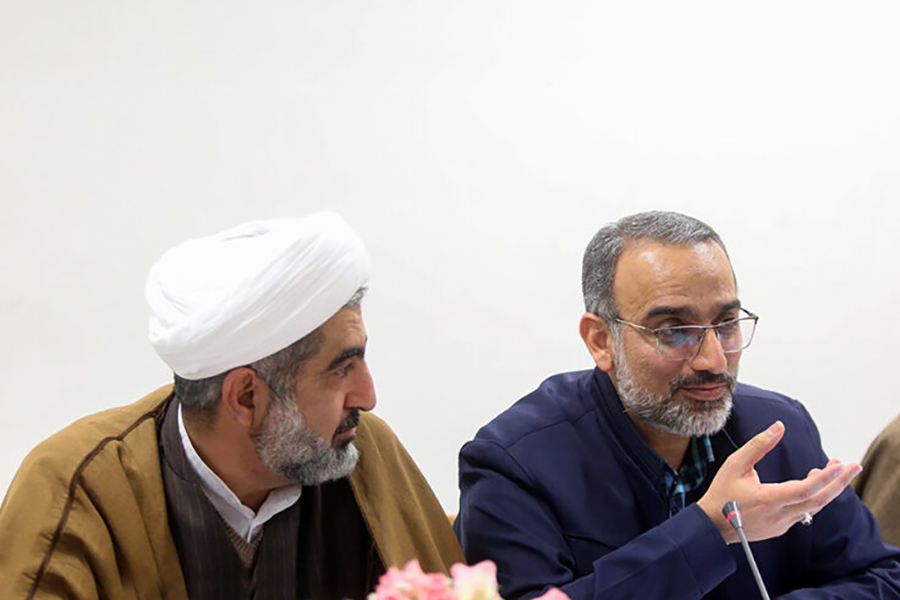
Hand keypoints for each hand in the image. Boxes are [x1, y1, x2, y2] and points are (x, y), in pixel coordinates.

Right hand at [696, 421, 861, 543]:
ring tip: (835, 468)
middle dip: (839, 483)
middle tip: (854, 466)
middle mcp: (779, 515)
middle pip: (818, 500)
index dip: (825, 478)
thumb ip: (758, 445)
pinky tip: (815, 483)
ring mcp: (781, 524)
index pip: (804, 490)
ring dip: (827, 488)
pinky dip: (814, 496)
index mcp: (767, 499)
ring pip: (813, 507)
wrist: (713, 524)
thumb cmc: (722, 492)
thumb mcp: (735, 464)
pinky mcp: (781, 528)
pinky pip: (804, 512)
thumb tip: (779, 427)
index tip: (840, 466)